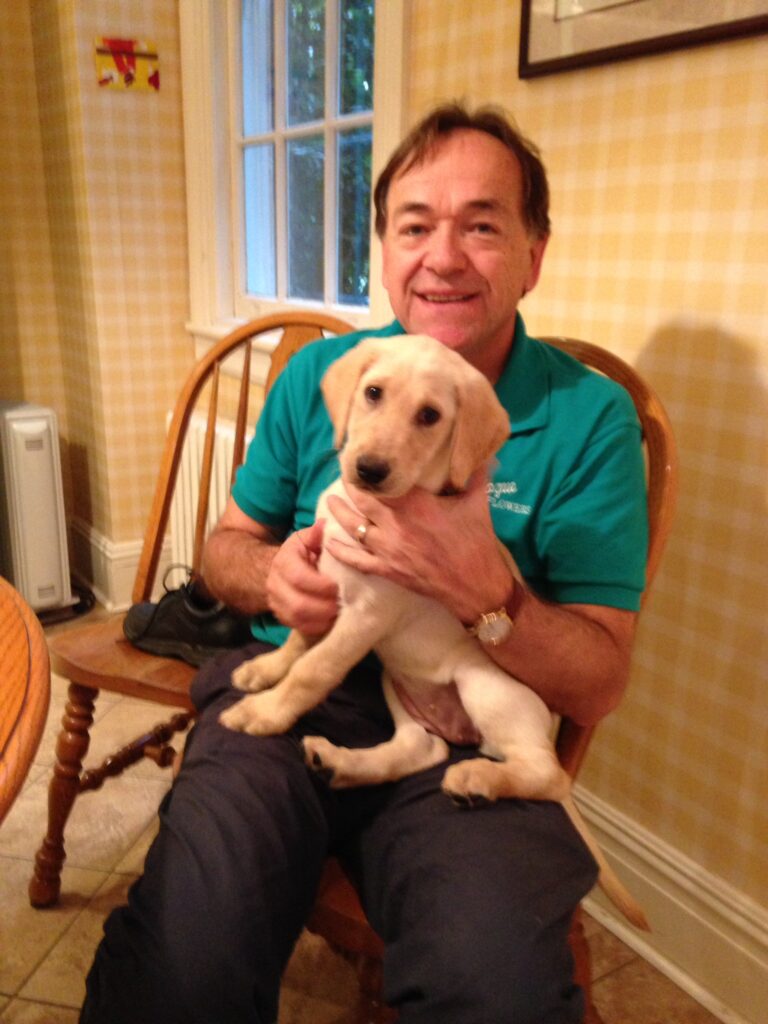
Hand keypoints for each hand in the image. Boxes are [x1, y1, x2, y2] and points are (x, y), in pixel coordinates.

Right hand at [266, 520, 338, 635]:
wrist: (279, 571)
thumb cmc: (301, 553)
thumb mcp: (307, 539)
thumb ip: (316, 534)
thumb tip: (325, 525)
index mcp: (283, 562)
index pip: (299, 578)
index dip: (321, 585)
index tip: (339, 586)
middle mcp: (275, 585)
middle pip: (298, 605)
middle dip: (325, 607)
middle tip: (344, 603)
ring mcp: (277, 604)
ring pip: (299, 620)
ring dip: (323, 619)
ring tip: (341, 612)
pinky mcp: (284, 618)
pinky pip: (301, 628)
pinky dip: (319, 627)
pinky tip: (333, 620)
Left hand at [325, 473, 513, 622]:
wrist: (475, 585)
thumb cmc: (476, 542)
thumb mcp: (477, 503)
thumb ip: (475, 476)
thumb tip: (482, 454)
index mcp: (416, 505)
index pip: (384, 482)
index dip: (369, 472)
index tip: (361, 462)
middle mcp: (396, 524)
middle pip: (363, 501)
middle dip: (350, 488)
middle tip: (343, 476)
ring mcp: (389, 549)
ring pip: (355, 527)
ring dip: (340, 514)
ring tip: (330, 501)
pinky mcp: (388, 570)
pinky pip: (357, 560)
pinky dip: (340, 551)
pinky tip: (328, 542)